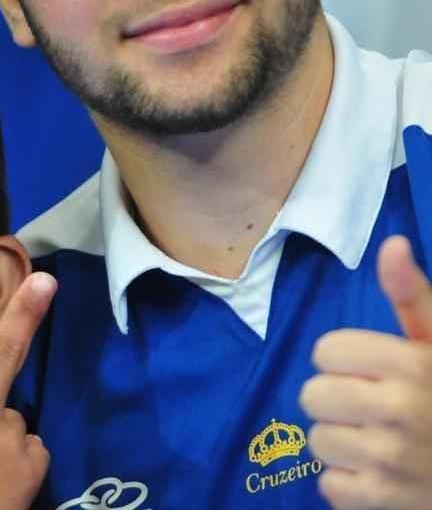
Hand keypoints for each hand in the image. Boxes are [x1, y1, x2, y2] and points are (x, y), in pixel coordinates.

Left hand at [299, 234, 431, 508]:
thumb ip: (413, 296)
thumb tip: (390, 244)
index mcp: (413, 364)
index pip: (325, 351)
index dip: (345, 361)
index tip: (375, 371)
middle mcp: (400, 409)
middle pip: (313, 395)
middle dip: (337, 401)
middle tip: (374, 409)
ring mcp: (392, 459)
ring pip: (318, 440)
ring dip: (343, 443)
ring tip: (380, 441)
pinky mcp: (385, 500)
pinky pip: (331, 486)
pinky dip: (350, 484)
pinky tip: (380, 474)